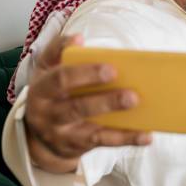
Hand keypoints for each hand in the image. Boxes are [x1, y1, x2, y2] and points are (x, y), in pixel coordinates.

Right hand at [25, 35, 151, 172]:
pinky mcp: (79, 146)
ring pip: (92, 129)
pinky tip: (146, 136)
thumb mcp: (46, 70)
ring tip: (139, 109)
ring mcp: (64, 133)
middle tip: (132, 94)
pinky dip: (127, 139)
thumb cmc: (50, 93)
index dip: (85, 74)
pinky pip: (105, 142)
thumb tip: (77, 38)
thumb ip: (58, 51)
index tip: (112, 69)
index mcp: (42, 89)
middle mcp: (50, 114)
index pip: (60, 80)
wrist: (39, 135)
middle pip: (77, 108)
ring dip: (119, 123)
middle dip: (105, 101)